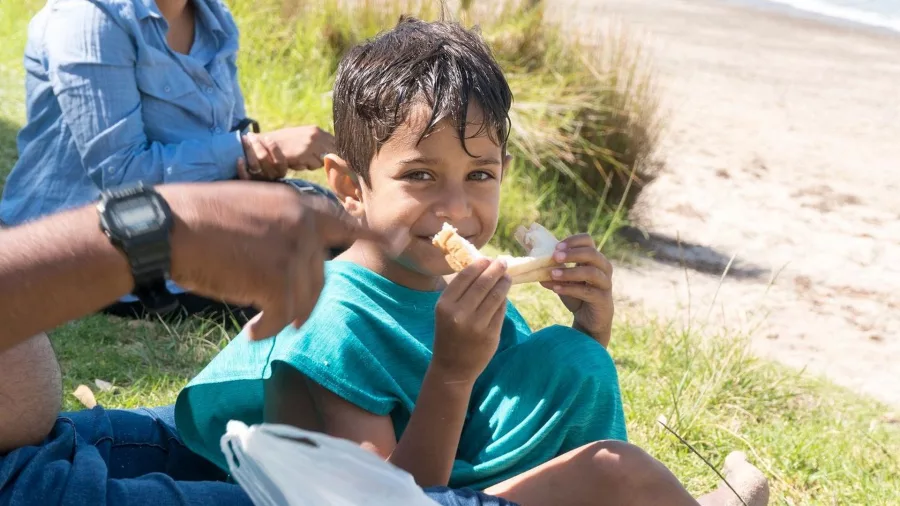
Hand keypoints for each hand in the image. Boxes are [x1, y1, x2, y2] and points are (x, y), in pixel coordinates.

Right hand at [158, 182, 399, 339]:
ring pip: (305, 300)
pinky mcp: (278, 279)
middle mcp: (305, 225)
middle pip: (321, 277)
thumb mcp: (253, 206)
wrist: (171, 227)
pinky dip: (266, 329)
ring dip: (282, 317)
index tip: (394, 244)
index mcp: (299, 205)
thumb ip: (284, 224)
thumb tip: (300, 253)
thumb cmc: (201, 218)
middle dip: (301, 298)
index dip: (370, 237)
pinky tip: (250, 331)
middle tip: (276, 310)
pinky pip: (283, 316)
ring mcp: (295, 251)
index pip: (345, 223)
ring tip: (260, 324)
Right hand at [240, 126, 335, 179]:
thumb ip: (318, 145)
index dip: (339, 155)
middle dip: (332, 162)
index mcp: (316, 130)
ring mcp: (311, 143)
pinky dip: (305, 166)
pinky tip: (295, 160)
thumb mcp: (303, 140)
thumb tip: (334, 157)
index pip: (337, 143)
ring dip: (314, 164)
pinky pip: (313, 166)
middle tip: (324, 166)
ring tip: (301, 159)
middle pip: (335, 153)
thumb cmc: (284, 144)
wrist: (266, 143)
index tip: (343, 163)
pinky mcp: (304, 152)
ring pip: (323, 161)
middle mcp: (316, 135)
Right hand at [432, 259, 510, 381]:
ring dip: (503, 283)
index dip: (479, 265)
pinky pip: (501, 311)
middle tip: (502, 262)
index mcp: (445, 305)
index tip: (488, 259)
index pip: (465, 277)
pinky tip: (505, 294)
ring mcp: (477, 325)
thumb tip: (482, 268)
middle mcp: (460, 314)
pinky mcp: (491, 335)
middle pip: (483, 284)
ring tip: (507, 276)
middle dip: (495, 270)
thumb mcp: (445, 312)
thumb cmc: (448, 334)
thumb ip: (460, 293)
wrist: (452, 367)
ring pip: (495, 296)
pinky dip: (504, 300)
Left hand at [540, 234, 613, 346]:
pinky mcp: (603, 299)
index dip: (572, 241)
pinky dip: (571, 289)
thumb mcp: (562, 280)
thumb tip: (531, 259)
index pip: (587, 240)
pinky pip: (588, 291)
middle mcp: (603, 268)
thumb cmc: (576, 296)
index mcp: (593, 258)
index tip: (556, 247)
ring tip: (553, 274)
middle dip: (572, 254)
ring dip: (570, 272)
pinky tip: (557, 289)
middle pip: (592, 253)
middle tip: (555, 256)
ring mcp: (605, 283)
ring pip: (591, 272)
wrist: (589, 320)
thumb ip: (551, 269)